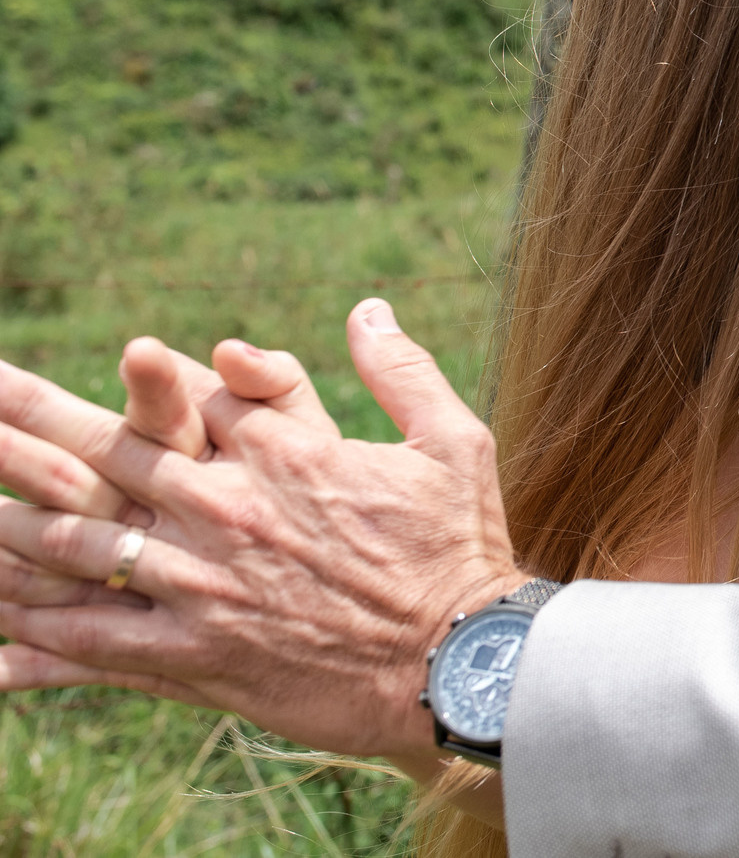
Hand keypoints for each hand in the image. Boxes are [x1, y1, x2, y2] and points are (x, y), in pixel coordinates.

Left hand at [0, 299, 523, 765]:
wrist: (458, 663)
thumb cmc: (461, 548)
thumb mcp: (453, 440)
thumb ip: (400, 370)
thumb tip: (368, 309)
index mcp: (283, 449)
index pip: (189, 397)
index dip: (154, 383)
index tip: (121, 365)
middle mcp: (226, 506)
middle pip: (104, 450)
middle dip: (24, 421)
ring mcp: (201, 582)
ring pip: (77, 542)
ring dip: (6, 521)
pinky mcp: (192, 654)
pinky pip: (92, 641)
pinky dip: (31, 639)